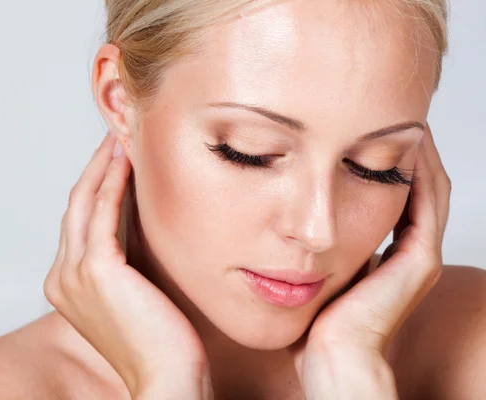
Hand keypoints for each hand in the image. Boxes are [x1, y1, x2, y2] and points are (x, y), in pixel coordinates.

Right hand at [43, 132, 211, 398]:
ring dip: (102, 167)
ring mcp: (74, 274)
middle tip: (113, 139)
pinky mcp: (96, 270)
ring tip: (119, 140)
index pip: (79, 224)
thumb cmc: (158, 340)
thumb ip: (122, 262)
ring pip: (85, 203)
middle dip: (93, 170)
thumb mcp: (131, 293)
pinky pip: (103, 212)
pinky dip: (113, 182)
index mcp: (66, 285)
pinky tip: (127, 161)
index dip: (93, 188)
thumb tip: (136, 225)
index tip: (113, 162)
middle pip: (76, 208)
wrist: (166, 377)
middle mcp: (62, 277)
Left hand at [292, 123, 450, 398]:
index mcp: (384, 252)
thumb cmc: (311, 319)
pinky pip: (427, 202)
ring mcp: (418, 256)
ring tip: (398, 116)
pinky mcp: (420, 261)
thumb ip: (308, 241)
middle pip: (414, 185)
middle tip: (385, 111)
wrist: (327, 355)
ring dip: (413, 151)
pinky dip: (418, 170)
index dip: (380, 159)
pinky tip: (403, 142)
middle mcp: (407, 251)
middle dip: (400, 148)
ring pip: (426, 187)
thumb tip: (279, 214)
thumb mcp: (310, 266)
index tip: (359, 129)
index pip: (391, 193)